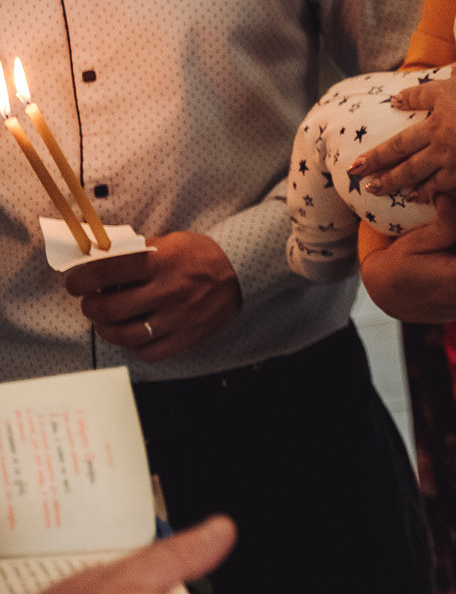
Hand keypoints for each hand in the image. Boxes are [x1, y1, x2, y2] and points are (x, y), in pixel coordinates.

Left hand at [64, 233, 239, 361]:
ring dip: (106, 329)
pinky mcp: (187, 336)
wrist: (243, 271)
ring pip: (124, 335)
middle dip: (90, 306)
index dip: (80, 279)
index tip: (75, 282)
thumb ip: (136, 253)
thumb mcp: (170, 241)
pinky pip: (148, 352)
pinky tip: (135, 333)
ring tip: (107, 320)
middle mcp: (169, 290)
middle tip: (91, 302)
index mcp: (161, 261)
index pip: (107, 271)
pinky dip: (134, 345)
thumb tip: (98, 263)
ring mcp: (178, 317)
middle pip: (109, 308)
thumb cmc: (201, 255)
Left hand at [346, 59, 455, 197]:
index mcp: (444, 97)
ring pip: (411, 168)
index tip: (393, 102)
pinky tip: (412, 198)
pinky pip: (437, 184)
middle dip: (377, 155)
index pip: (420, 97)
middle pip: (401, 143)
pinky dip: (423, 192)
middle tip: (355, 167)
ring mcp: (444, 152)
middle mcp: (437, 127)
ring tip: (372, 188)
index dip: (406, 99)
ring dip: (390, 179)